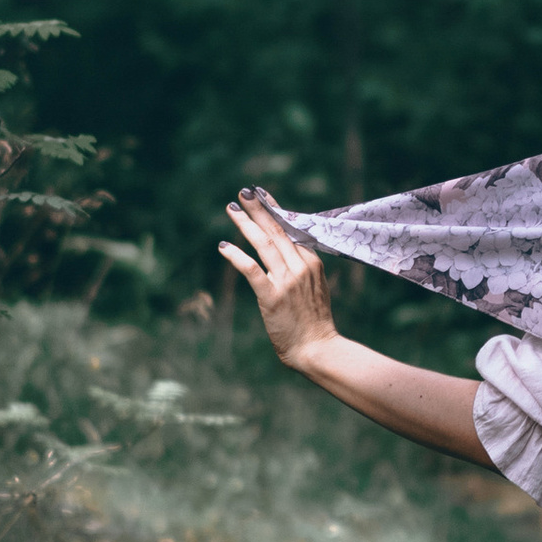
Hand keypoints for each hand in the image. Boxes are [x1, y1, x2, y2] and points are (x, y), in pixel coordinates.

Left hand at [219, 193, 339, 369]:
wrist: (317, 348)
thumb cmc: (314, 321)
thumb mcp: (316, 287)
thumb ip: (302, 267)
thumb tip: (286, 249)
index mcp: (312, 263)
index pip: (291, 229)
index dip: (275, 210)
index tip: (262, 194)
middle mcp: (300, 267)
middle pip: (276, 230)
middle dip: (258, 209)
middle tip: (243, 192)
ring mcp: (287, 281)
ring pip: (263, 244)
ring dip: (246, 224)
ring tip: (232, 209)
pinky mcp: (271, 296)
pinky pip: (251, 270)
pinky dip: (236, 256)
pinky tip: (224, 246)